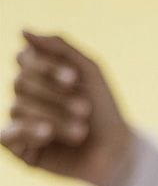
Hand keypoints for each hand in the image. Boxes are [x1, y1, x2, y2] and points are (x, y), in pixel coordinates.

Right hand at [0, 30, 133, 185]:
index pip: (24, 60)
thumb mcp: (90, 72)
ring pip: (19, 109)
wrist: (118, 154)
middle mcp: (26, 98)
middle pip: (21, 84)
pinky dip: (27, 131)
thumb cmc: (106, 113)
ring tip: (81, 132)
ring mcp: (21, 124)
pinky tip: (47, 134)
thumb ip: (59, 47)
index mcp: (39, 76)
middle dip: (55, 96)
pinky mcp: (21, 150)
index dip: (46, 67)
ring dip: (54, 118)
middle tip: (85, 110)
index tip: (74, 79)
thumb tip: (23, 31)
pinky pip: (6, 135)